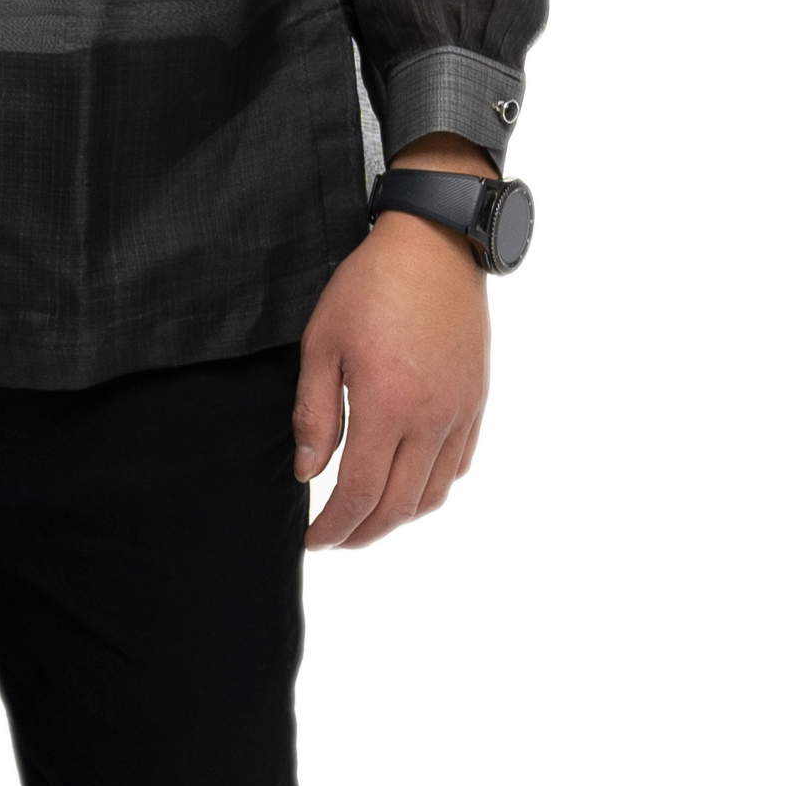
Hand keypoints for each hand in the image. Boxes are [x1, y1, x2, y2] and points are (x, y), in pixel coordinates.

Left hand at [293, 191, 490, 552]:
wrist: (434, 245)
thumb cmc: (370, 287)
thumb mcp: (322, 345)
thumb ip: (314, 415)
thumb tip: (308, 473)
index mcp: (388, 407)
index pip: (360, 494)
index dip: (334, 527)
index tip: (312, 540)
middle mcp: (432, 419)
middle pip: (399, 506)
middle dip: (362, 533)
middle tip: (333, 538)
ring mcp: (460, 412)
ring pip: (434, 493)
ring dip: (399, 517)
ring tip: (366, 519)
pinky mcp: (476, 401)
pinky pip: (459, 465)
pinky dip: (432, 488)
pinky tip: (407, 484)